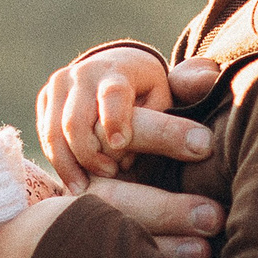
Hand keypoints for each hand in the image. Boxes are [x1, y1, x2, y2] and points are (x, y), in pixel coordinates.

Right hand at [36, 47, 223, 188]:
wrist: (111, 73)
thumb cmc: (149, 91)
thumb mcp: (169, 89)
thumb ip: (189, 88)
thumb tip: (211, 80)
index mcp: (117, 69)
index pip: (112, 93)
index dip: (116, 118)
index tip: (122, 144)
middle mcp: (82, 75)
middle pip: (76, 121)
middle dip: (92, 153)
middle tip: (114, 175)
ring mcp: (58, 89)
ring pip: (56, 134)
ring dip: (74, 164)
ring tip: (92, 187)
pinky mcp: (45, 104)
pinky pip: (47, 140)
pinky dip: (62, 164)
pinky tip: (78, 186)